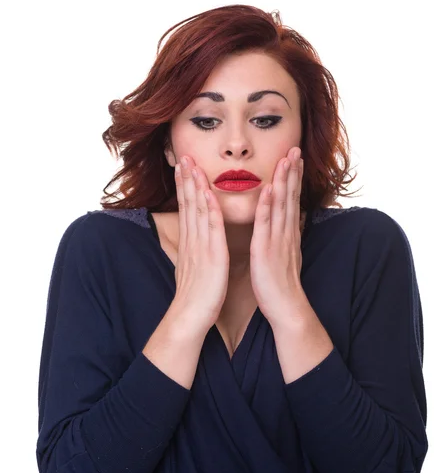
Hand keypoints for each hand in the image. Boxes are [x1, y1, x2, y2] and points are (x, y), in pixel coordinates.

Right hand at [172, 155, 229, 332]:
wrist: (190, 316)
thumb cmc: (196, 295)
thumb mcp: (194, 268)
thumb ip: (195, 252)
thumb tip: (194, 242)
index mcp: (191, 243)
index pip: (186, 208)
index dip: (184, 187)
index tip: (183, 168)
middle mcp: (193, 240)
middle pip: (187, 204)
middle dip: (185, 179)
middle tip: (182, 156)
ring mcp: (200, 246)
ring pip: (196, 210)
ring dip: (194, 185)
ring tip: (190, 164)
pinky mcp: (211, 255)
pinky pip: (210, 228)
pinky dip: (208, 208)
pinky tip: (206, 192)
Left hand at [250, 146, 305, 326]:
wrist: (286, 307)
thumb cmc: (280, 284)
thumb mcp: (284, 256)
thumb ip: (285, 238)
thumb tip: (288, 225)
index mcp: (287, 234)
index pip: (291, 200)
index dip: (293, 178)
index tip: (294, 158)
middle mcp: (286, 233)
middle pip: (290, 197)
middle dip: (293, 171)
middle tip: (295, 148)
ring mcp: (278, 241)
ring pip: (282, 205)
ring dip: (284, 181)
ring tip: (287, 159)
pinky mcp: (267, 251)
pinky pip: (267, 225)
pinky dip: (269, 206)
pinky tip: (270, 189)